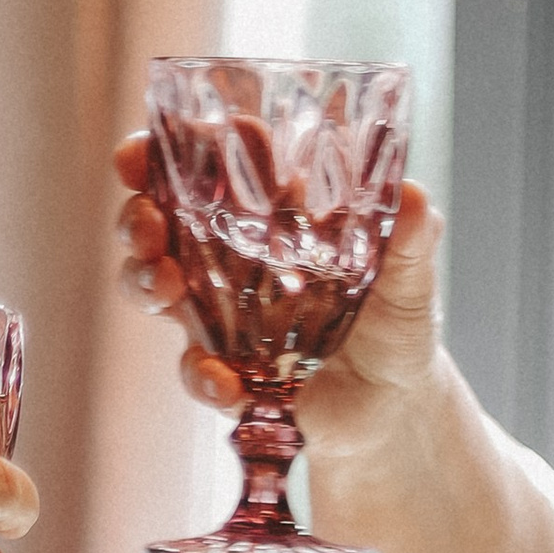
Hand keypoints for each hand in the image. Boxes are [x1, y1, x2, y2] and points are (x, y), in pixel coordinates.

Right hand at [114, 131, 444, 469]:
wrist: (392, 409)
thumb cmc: (397, 325)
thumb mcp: (411, 279)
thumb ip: (412, 240)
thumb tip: (414, 198)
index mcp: (274, 214)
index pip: (213, 164)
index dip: (174, 148)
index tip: (156, 144)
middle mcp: (234, 257)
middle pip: (161, 219)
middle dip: (138, 213)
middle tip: (145, 225)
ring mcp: (221, 314)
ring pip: (154, 285)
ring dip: (143, 280)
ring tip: (162, 286)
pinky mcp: (224, 368)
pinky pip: (193, 367)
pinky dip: (200, 374)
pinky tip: (224, 382)